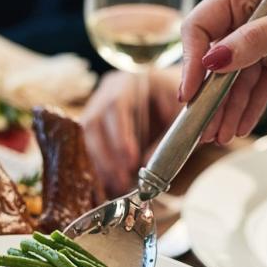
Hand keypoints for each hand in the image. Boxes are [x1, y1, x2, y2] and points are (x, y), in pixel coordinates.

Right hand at [81, 68, 182, 193]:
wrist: (172, 94)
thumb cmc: (177, 103)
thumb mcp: (179, 116)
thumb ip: (166, 138)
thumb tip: (148, 165)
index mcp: (129, 81)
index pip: (115, 105)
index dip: (120, 135)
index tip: (132, 160)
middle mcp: (107, 91)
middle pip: (93, 122)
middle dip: (106, 155)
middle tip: (122, 180)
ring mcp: (97, 106)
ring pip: (87, 136)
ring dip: (101, 163)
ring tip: (118, 185)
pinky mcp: (96, 124)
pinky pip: (88, 145)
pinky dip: (99, 165)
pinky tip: (111, 183)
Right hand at [178, 0, 266, 143]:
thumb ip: (254, 42)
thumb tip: (214, 61)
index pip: (201, 27)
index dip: (191, 60)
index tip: (190, 92)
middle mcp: (246, 18)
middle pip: (214, 60)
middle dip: (208, 95)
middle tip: (202, 127)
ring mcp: (261, 42)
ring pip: (234, 81)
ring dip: (227, 109)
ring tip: (220, 136)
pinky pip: (255, 89)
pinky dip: (248, 108)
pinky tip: (240, 127)